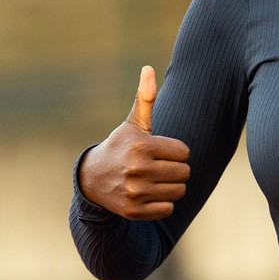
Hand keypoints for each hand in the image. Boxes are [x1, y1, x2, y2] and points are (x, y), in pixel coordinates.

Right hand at [78, 65, 192, 220]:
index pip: (184, 152)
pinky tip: (147, 194)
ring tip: (153, 180)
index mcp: (142, 145)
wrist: (94, 178)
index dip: (174, 151)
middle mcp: (137, 169)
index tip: (157, 151)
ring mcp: (135, 192)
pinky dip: (162, 204)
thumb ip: (145, 98)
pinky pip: (168, 209)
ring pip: (179, 192)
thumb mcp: (133, 123)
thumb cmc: (122, 146)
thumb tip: (148, 68)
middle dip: (175, 169)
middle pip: (184, 173)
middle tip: (157, 167)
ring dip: (171, 187)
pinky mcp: (133, 211)